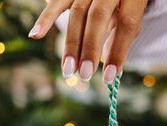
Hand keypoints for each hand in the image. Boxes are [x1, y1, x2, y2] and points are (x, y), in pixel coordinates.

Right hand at [28, 0, 147, 82]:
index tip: (109, 78)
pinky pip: (57, 2)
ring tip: (69, 70)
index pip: (125, 26)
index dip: (117, 53)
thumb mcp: (130, 18)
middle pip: (97, 17)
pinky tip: (36, 35)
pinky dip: (45, 19)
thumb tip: (113, 72)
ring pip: (77, 14)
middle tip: (85, 75)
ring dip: (72, 44)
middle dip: (90, 48)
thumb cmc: (124, 4)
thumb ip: (120, 41)